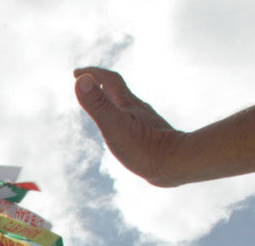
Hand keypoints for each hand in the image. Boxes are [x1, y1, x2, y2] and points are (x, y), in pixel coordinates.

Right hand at [74, 68, 187, 186]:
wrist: (178, 163)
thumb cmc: (144, 148)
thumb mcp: (113, 125)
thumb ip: (97, 103)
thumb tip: (80, 80)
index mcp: (128, 105)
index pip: (109, 80)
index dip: (92, 74)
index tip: (76, 73)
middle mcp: (138, 110)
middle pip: (119, 90)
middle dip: (101, 83)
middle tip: (87, 82)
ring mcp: (147, 123)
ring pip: (128, 106)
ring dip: (113, 100)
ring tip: (103, 103)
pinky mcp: (153, 137)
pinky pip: (135, 122)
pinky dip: (125, 118)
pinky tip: (125, 129)